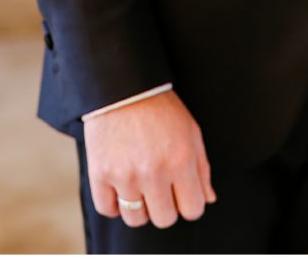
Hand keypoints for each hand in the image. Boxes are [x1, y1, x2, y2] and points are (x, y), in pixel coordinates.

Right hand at [84, 90, 216, 228]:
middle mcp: (154, 172)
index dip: (190, 205)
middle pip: (165, 219)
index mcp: (181, 161)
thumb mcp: (192, 133)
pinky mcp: (100, 174)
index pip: (192, 209)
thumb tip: (208, 199)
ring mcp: (125, 175)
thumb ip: (202, 169)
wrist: (124, 89)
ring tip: (141, 188)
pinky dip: (115, 204)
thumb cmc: (162, 111)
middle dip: (167, 208)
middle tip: (162, 190)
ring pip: (135, 219)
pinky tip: (121, 189)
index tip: (184, 195)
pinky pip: (107, 210)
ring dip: (140, 208)